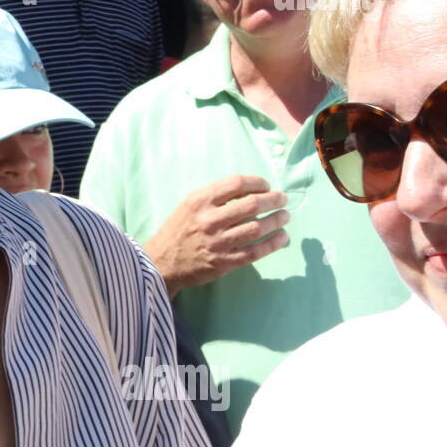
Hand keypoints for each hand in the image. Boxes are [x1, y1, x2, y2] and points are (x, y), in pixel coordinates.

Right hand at [144, 175, 289, 298]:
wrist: (161, 264)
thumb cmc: (177, 231)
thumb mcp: (189, 206)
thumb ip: (214, 197)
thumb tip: (249, 191)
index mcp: (199, 201)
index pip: (236, 184)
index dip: (257, 182)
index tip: (267, 186)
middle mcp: (209, 220)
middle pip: (252, 204)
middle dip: (274, 200)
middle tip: (282, 200)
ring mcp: (217, 242)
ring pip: (257, 227)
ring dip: (277, 220)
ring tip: (285, 217)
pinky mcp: (224, 262)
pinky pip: (255, 251)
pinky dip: (273, 243)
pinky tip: (282, 238)